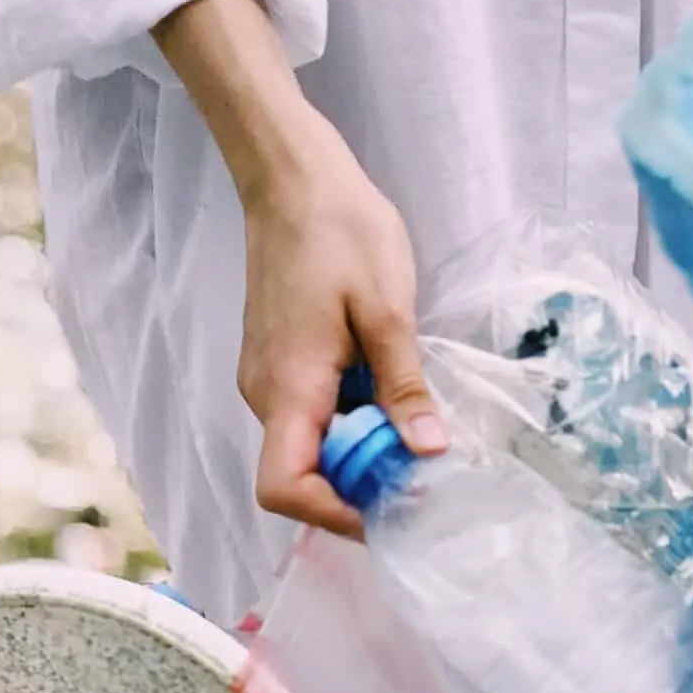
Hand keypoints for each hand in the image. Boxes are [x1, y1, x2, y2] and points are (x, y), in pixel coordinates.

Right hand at [234, 121, 445, 536]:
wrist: (292, 178)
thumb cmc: (340, 231)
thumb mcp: (388, 311)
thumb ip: (404, 389)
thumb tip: (428, 455)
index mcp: (288, 388)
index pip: (285, 488)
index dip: (335, 514)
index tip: (392, 506)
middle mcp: (265, 395)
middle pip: (301, 476)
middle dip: (359, 487)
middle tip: (423, 475)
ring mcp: (266, 379)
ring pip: (308, 447)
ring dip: (358, 453)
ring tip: (414, 435)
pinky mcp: (277, 363)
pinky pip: (309, 416)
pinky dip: (348, 424)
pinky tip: (390, 399)